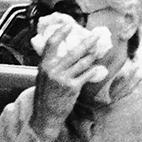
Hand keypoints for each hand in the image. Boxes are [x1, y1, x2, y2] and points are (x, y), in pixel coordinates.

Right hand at [30, 17, 105, 141]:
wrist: (45, 115)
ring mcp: (63, 78)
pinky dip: (93, 71)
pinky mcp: (72, 88)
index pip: (52, 43)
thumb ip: (51, 65)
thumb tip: (62, 53)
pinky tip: (98, 68)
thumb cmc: (45, 97)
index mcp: (44, 65)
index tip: (69, 26)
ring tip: (99, 49)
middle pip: (73, 51)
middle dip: (87, 42)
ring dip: (92, 55)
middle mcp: (53, 70)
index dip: (61, 32)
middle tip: (95, 36)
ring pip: (82, 62)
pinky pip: (86, 75)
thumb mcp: (42, 77)